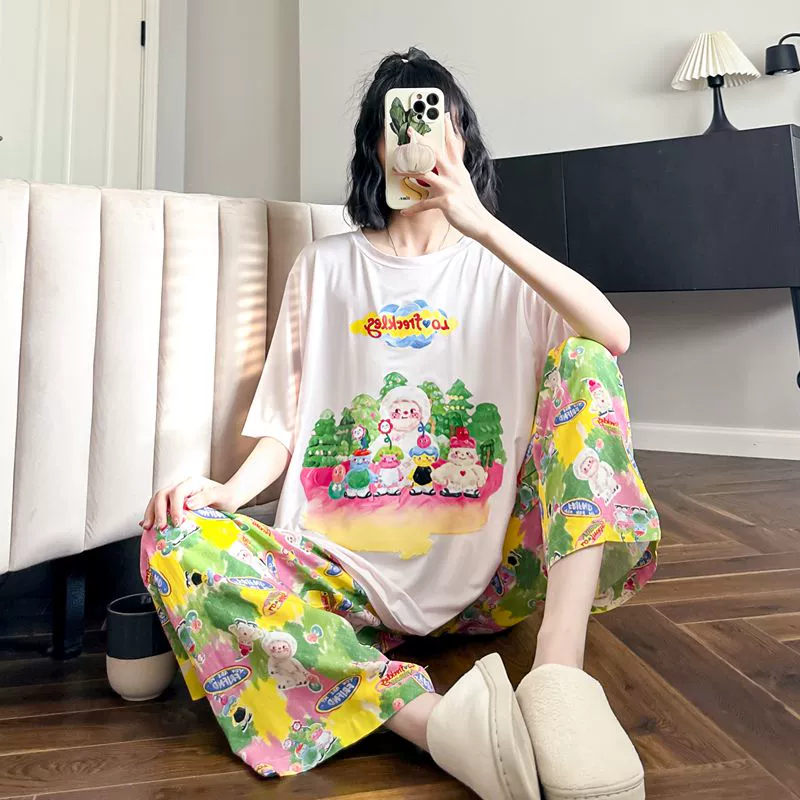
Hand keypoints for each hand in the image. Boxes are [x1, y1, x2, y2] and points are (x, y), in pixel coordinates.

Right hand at [141, 476, 235, 530]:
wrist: (229, 498)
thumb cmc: (226, 496)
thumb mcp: (221, 496)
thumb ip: (207, 497)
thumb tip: (189, 503)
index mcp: (192, 483)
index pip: (177, 492)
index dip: (174, 507)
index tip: (177, 522)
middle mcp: (181, 487)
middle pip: (162, 495)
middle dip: (158, 511)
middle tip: (161, 527)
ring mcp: (176, 495)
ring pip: (157, 500)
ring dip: (151, 514)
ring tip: (149, 527)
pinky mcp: (174, 504)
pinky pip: (159, 507)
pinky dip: (152, 516)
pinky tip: (147, 525)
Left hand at [398, 113, 493, 239]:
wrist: (479, 222)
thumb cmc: (469, 205)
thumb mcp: (463, 183)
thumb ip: (452, 173)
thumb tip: (439, 167)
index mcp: (458, 169)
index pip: (453, 144)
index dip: (448, 128)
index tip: (443, 114)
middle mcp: (454, 175)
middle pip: (435, 153)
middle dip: (421, 142)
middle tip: (410, 132)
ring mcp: (449, 187)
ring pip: (424, 174)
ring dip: (407, 172)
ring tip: (395, 171)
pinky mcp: (445, 202)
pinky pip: (424, 203)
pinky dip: (413, 208)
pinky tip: (405, 210)